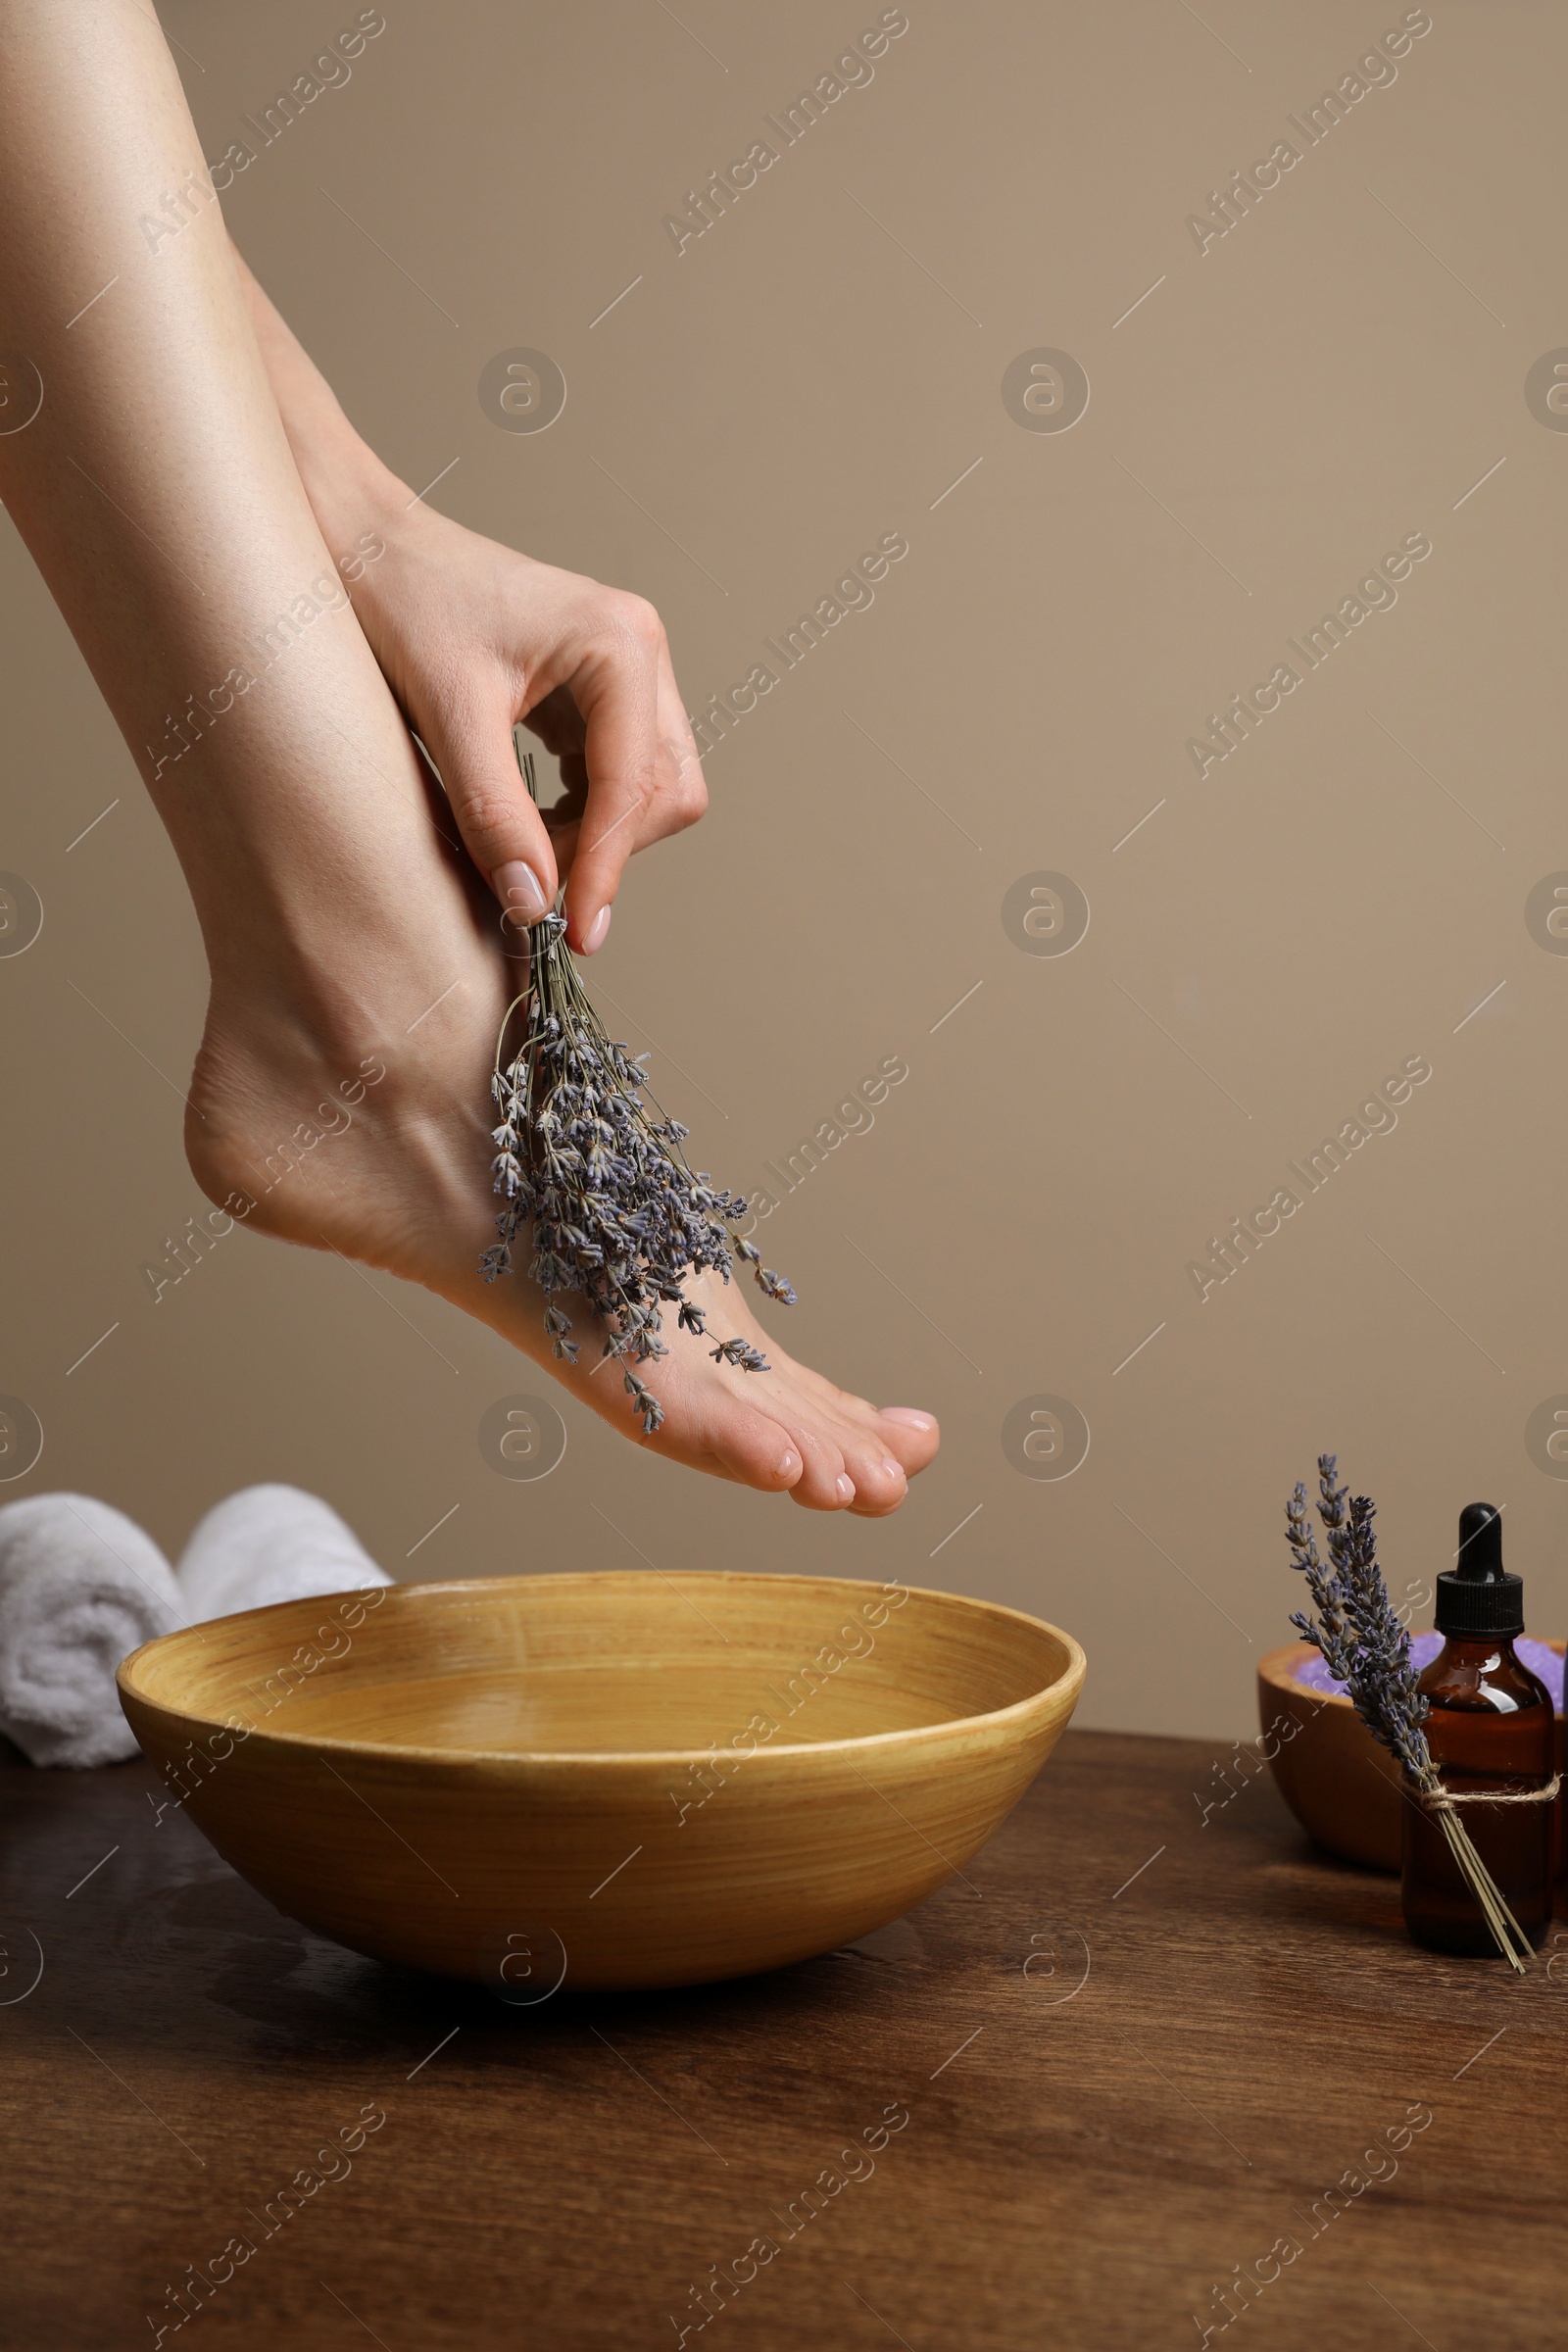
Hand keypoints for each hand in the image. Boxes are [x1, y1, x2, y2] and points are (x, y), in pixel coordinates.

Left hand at [346, 503, 704, 951]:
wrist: (368, 546)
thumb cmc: (403, 602)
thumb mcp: (448, 717)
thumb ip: (494, 815)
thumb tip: (534, 903)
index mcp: (618, 643)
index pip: (635, 786)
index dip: (606, 867)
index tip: (575, 932)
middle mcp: (640, 649)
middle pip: (667, 791)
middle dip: (610, 849)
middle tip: (536, 889)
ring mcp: (628, 668)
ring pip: (652, 788)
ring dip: (599, 834)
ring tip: (523, 851)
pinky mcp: (602, 687)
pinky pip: (622, 771)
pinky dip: (584, 811)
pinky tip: (529, 818)